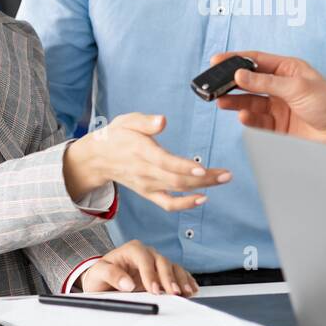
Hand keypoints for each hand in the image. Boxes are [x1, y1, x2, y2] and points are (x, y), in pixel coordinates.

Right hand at [63, 112, 231, 210]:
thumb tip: (162, 120)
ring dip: (202, 187)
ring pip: (177, 190)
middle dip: (204, 178)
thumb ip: (144, 121)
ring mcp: (147, 184)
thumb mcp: (126, 121)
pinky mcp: (149, 193)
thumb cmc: (117, 136)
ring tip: (223, 179)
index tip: (202, 168)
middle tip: (226, 174)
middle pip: (177, 179)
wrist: (99, 158)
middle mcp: (144, 171)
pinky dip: (185, 205)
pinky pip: (167, 204)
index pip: (164, 162)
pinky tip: (202, 198)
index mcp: (140, 151)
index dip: (183, 166)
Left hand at [77, 240, 198, 295]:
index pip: (144, 259)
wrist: (104, 280)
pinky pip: (178, 273)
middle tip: (173, 293)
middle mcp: (147, 253)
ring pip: (173, 267)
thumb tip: (128, 283)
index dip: (150, 274)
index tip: (153, 289)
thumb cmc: (101, 275)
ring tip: (186, 292)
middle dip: (169, 278)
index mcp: (132, 249)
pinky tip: (191, 289)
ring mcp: (156, 262)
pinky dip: (185, 280)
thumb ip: (111, 275)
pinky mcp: (162, 272)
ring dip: (181, 280)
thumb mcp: (99, 273)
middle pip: (162, 262)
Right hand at [210, 50, 325, 146]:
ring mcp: (278, 107)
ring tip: (220, 101)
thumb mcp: (297, 87)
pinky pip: (257, 120)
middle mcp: (280, 87)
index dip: (235, 59)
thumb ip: (266, 82)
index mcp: (287, 69)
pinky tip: (242, 115)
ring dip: (235, 101)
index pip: (256, 60)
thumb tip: (240, 73)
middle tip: (213, 85)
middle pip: (249, 82)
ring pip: (249, 102)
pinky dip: (248, 118)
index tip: (216, 61)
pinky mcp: (278, 127)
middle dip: (230, 83)